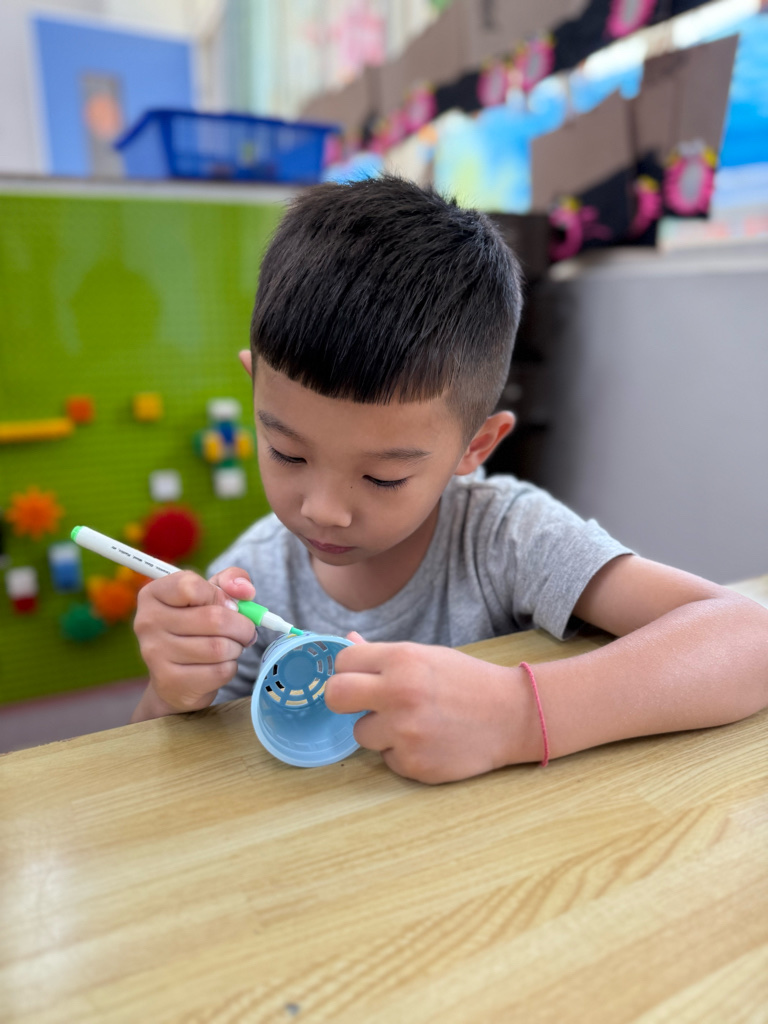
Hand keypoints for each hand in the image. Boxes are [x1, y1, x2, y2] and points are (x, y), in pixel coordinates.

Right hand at [132, 567, 257, 719]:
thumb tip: (245, 590)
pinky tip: (220, 665)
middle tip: (245, 631)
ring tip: (231, 647)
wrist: (176, 678)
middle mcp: (147, 622)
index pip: (190, 585)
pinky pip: (219, 671)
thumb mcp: (211, 594)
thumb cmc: (197, 626)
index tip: (228, 604)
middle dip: (242, 626)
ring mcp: (155, 653)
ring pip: (219, 647)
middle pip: (214, 618)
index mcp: (153, 594)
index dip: (220, 595)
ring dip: (236, 648)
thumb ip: (231, 580)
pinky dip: (230, 668)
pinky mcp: (169, 681)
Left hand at [325, 639, 540, 783]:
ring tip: (413, 722)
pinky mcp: (413, 764)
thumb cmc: (466, 681)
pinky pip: (387, 758)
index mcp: (402, 660)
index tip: (359, 676)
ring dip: (380, 730)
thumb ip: (382, 654)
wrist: (512, 715)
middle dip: (343, 700)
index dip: (348, 670)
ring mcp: (405, 732)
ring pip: (361, 733)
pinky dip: (402, 752)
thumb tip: (347, 640)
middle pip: (335, 696)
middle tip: (363, 703)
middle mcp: (399, 694)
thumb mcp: (426, 656)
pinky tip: (429, 741)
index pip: (342, 662)